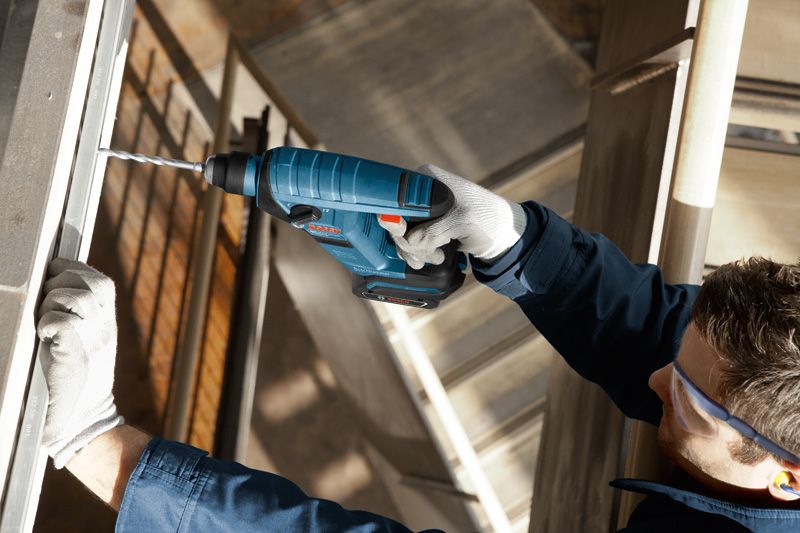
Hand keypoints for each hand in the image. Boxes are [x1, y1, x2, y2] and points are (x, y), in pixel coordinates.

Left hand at [36, 258, 123, 468]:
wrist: (84, 422)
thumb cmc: (76, 384)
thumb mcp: (88, 345)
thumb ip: (81, 318)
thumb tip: (56, 287)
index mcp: (107, 323)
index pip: (100, 281)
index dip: (75, 273)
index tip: (55, 283)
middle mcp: (104, 328)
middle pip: (88, 282)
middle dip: (60, 284)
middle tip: (47, 307)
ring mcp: (93, 340)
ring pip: (73, 297)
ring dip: (51, 304)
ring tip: (45, 324)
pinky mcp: (75, 354)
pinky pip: (60, 321)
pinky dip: (46, 324)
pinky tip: (45, 338)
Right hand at [379, 164, 526, 268]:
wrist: (504, 234)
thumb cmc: (487, 219)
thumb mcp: (459, 223)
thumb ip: (431, 232)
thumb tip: (407, 241)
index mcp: (424, 179)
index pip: (395, 203)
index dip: (398, 225)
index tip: (412, 242)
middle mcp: (418, 192)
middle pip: (396, 221)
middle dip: (411, 243)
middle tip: (433, 254)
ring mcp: (421, 210)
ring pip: (402, 235)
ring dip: (416, 252)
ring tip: (438, 257)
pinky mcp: (426, 226)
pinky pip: (410, 241)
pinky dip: (418, 253)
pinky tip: (432, 259)